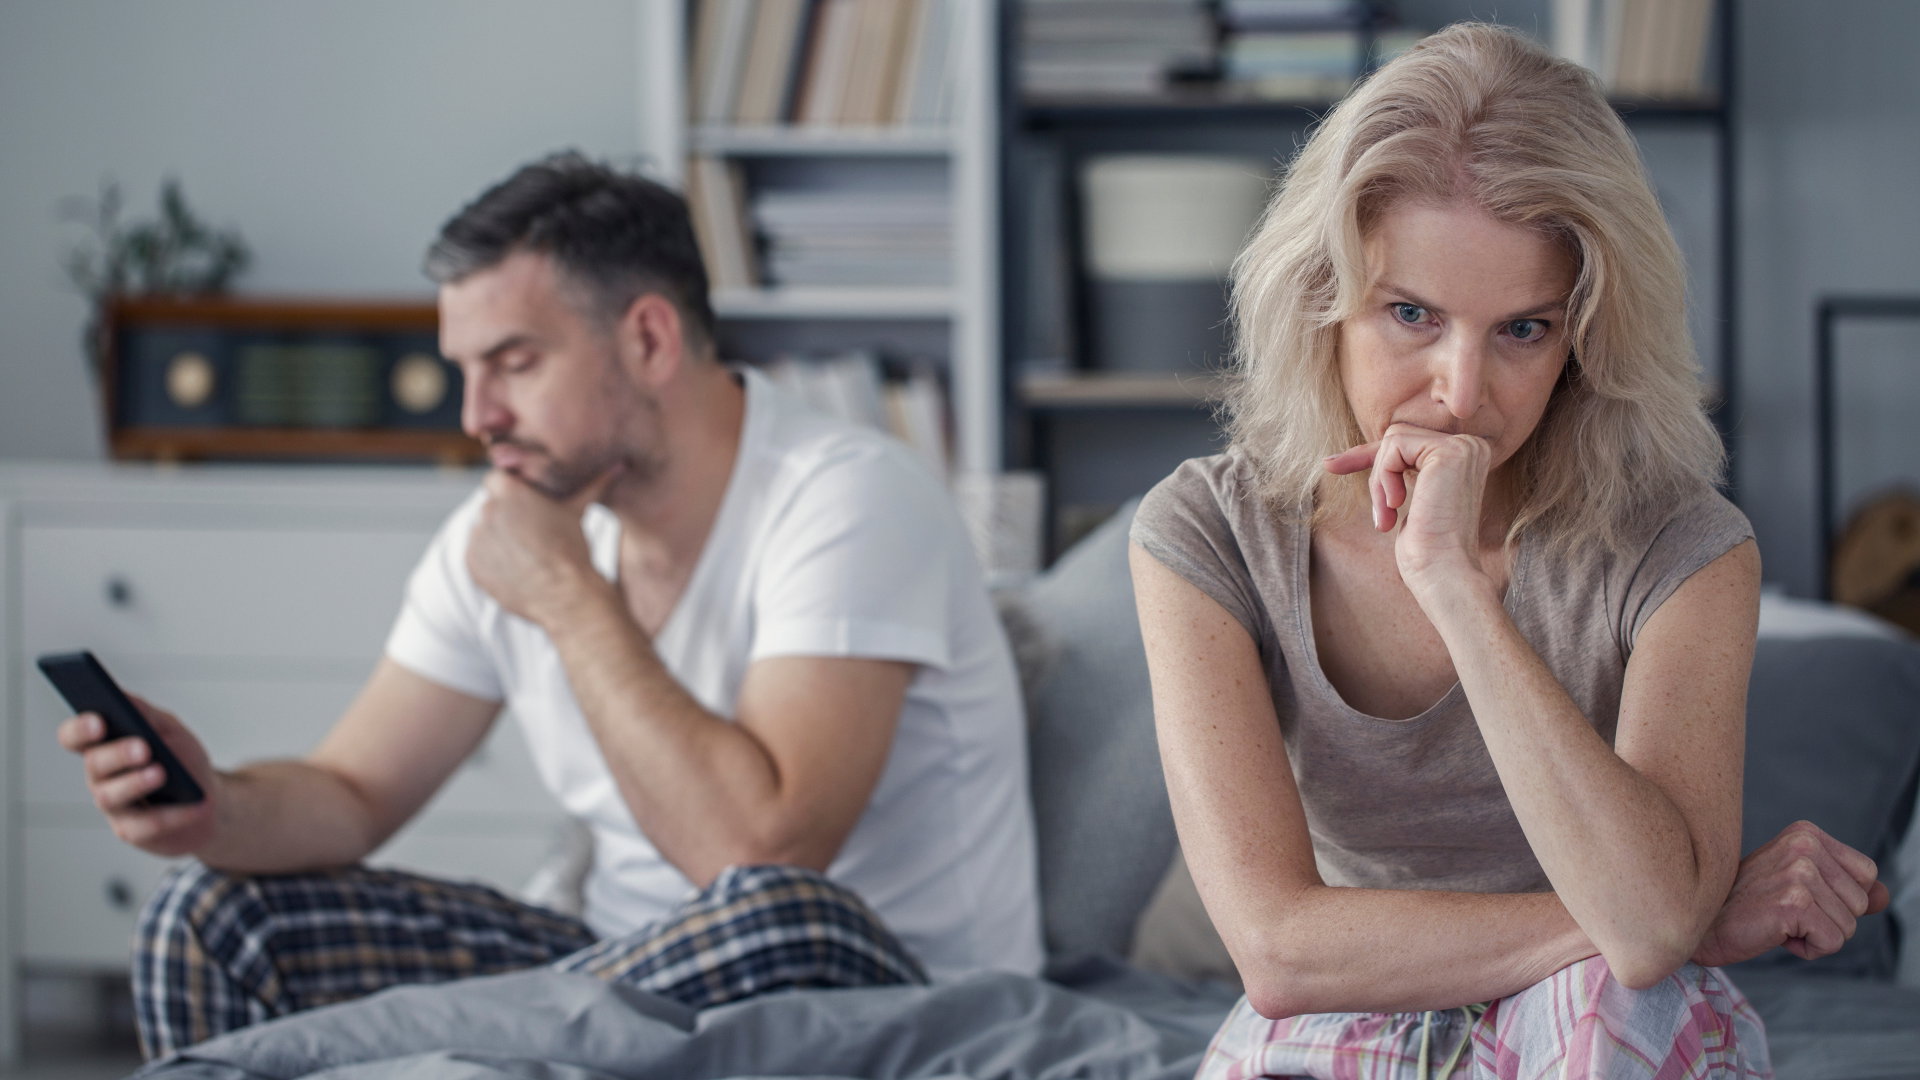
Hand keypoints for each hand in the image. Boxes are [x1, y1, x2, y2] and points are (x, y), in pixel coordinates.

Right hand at [55, 693, 219, 856]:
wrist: (209, 801)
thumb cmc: (183, 761)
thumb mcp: (169, 730)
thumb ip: (144, 713)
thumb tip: (120, 694)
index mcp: (104, 747)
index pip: (75, 737)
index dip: (79, 730)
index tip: (97, 721)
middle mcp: (101, 777)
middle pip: (95, 765)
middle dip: (117, 755)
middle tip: (142, 747)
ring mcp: (115, 806)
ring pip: (111, 796)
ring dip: (136, 783)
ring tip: (161, 773)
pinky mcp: (133, 832)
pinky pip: (147, 824)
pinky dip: (173, 813)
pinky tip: (194, 804)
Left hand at [467, 465, 622, 627]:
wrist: (566, 597)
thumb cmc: (575, 549)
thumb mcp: (580, 511)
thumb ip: (593, 483)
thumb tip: (622, 464)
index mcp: (510, 492)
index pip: (496, 479)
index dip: (511, 491)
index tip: (526, 505)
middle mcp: (487, 511)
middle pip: (491, 505)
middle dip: (505, 515)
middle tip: (531, 532)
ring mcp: (477, 539)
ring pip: (484, 530)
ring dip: (497, 537)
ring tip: (526, 553)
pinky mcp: (471, 564)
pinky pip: (477, 555)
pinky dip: (491, 559)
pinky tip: (516, 567)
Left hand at [1324, 423, 1494, 591]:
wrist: (1442, 573)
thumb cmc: (1424, 549)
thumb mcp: (1401, 499)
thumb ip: (1393, 471)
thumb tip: (1340, 458)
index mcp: (1463, 457)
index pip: (1405, 445)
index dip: (1367, 456)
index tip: (1330, 466)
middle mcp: (1470, 446)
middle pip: (1398, 438)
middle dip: (1378, 475)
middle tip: (1383, 516)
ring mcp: (1464, 447)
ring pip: (1393, 440)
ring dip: (1380, 480)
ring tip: (1388, 514)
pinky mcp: (1449, 452)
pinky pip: (1394, 445)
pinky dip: (1384, 476)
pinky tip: (1396, 505)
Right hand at [1691, 820, 1889, 966]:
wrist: (1700, 922)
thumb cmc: (1747, 904)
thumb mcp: (1800, 887)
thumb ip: (1846, 887)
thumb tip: (1885, 896)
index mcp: (1805, 833)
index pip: (1866, 874)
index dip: (1839, 897)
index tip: (1796, 895)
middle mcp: (1804, 845)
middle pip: (1861, 902)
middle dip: (1829, 918)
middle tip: (1783, 911)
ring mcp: (1799, 872)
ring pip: (1848, 925)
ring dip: (1816, 935)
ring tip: (1777, 921)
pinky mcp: (1794, 902)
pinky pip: (1832, 942)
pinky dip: (1807, 949)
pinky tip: (1775, 933)